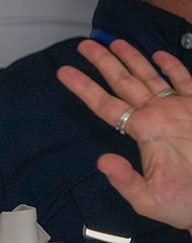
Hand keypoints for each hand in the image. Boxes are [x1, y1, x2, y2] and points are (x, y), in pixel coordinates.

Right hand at [57, 38, 191, 229]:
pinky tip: (160, 55)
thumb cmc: (185, 202)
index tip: (63, 70)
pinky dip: (173, 66)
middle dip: (103, 60)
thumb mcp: (148, 201)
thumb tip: (101, 160)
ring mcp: (182, 106)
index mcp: (144, 130)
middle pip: (124, 81)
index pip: (104, 104)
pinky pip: (184, 80)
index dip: (82, 86)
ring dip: (131, 57)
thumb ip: (123, 179)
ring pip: (150, 75)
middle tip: (85, 44)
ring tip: (114, 41)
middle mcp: (160, 111)